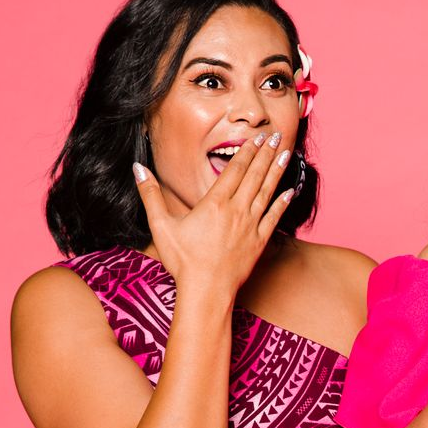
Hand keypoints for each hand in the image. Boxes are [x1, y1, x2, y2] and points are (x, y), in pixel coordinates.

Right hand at [133, 131, 295, 294]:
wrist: (207, 291)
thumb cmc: (183, 261)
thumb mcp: (160, 226)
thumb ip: (150, 194)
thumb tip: (137, 168)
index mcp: (214, 203)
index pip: (235, 170)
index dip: (248, 151)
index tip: (256, 137)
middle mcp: (237, 210)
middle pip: (254, 176)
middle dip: (265, 154)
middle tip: (275, 136)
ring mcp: (251, 226)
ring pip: (267, 192)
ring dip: (277, 171)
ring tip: (285, 154)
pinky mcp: (260, 242)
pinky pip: (274, 217)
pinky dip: (282, 203)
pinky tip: (290, 191)